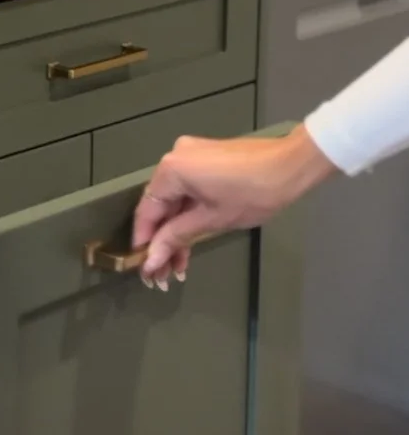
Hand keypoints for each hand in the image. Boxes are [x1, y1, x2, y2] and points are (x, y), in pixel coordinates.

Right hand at [132, 126, 334, 288]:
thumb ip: (176, 238)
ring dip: (177, 233)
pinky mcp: (206, 161)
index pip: (147, 211)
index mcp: (171, 169)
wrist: (292, 166)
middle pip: (160, 207)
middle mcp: (174, 158)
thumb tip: (150, 259)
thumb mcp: (212, 220)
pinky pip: (189, 192)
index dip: (144, 242)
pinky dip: (189, 215)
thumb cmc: (253, 193)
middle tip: (161, 276)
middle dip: (162, 242)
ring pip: (176, 202)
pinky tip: (190, 243)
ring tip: (178, 268)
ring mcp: (190, 158)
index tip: (143, 269)